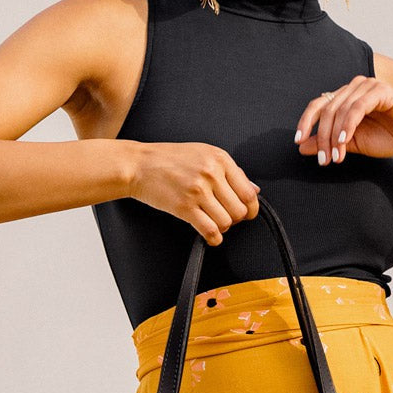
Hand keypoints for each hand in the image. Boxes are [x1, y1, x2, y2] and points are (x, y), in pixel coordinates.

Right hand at [128, 140, 260, 245]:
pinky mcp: (184, 207)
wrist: (139, 164)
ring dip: (223, 227)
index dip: (251, 208)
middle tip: (225, 216)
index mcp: (220, 159)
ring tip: (213, 221)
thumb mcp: (204, 155)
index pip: (248, 192)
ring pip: (226, 222)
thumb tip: (253, 189)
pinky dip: (214, 238)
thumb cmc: (169, 159)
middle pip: (240, 210)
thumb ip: (230, 172)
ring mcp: (198, 191)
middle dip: (235, 219)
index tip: (247, 213)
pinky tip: (210, 234)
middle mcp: (211, 173)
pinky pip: (210, 230)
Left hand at [292, 75, 392, 165]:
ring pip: (340, 110)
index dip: (306, 122)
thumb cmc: (389, 138)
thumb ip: (329, 142)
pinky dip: (348, 125)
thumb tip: (301, 146)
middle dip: (322, 138)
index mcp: (345, 97)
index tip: (298, 141)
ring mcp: (367, 86)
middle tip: (324, 160)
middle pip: (327, 110)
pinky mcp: (380, 90)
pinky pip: (357, 108)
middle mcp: (354, 88)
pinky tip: (345, 141)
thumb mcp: (353, 144)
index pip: (318, 105)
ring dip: (335, 136)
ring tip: (336, 157)